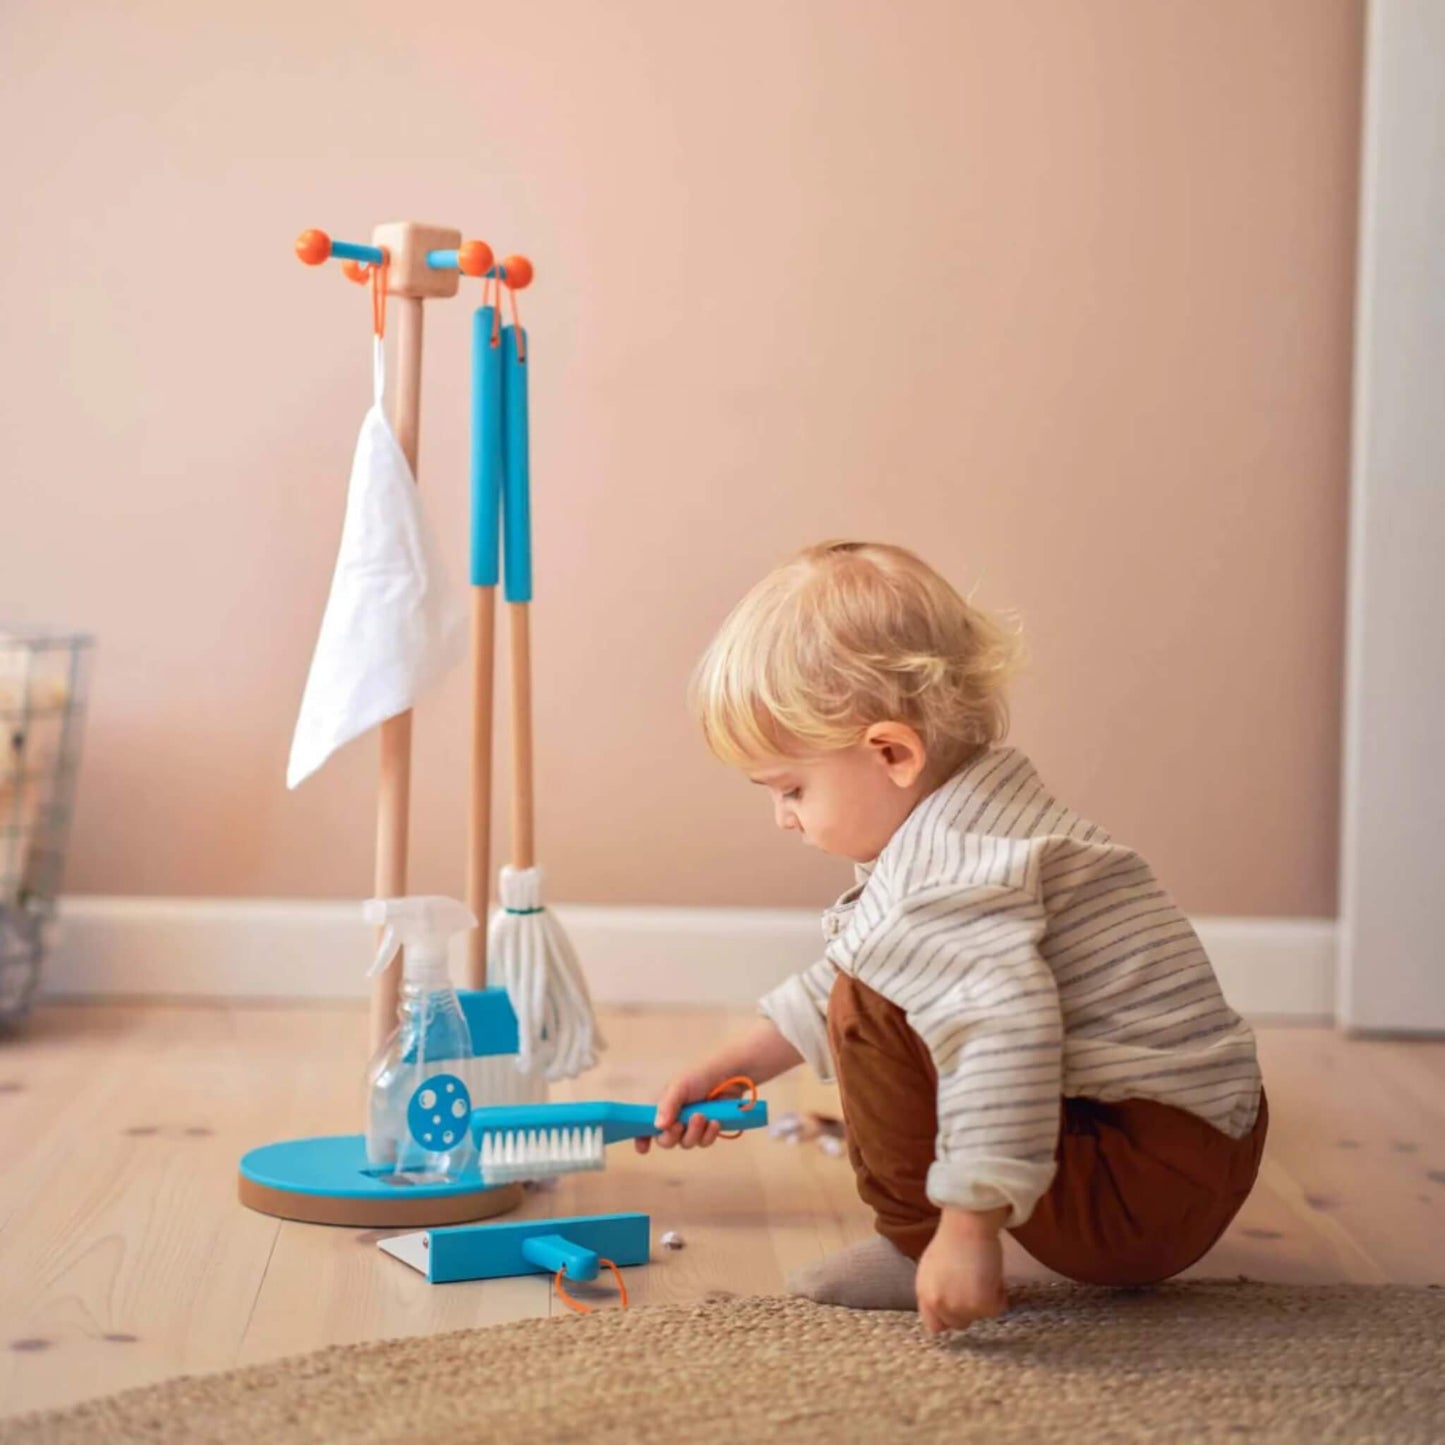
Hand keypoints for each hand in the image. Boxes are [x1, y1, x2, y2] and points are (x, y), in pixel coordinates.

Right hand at [634, 1020, 802, 1156]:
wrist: (730, 1075)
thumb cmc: (701, 1076)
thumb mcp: (679, 1086)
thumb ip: (667, 1105)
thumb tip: (657, 1126)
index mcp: (663, 1106)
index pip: (646, 1125)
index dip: (642, 1138)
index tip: (642, 1149)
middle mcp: (674, 1118)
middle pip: (665, 1141)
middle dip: (671, 1136)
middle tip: (679, 1125)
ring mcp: (691, 1126)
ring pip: (686, 1143)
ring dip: (693, 1132)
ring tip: (702, 1116)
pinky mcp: (708, 1130)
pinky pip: (703, 1142)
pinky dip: (708, 1134)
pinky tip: (714, 1122)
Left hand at [916, 1207, 1008, 1334]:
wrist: (966, 1224)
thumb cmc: (953, 1238)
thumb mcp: (933, 1268)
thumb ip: (937, 1290)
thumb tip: (947, 1304)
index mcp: (924, 1293)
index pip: (934, 1326)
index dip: (949, 1318)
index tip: (961, 1308)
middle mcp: (938, 1304)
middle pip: (958, 1323)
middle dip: (969, 1308)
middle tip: (976, 1286)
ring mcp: (959, 1307)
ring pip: (979, 1316)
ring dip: (984, 1299)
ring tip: (983, 1274)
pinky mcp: (980, 1305)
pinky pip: (996, 1309)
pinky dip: (998, 1294)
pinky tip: (992, 1274)